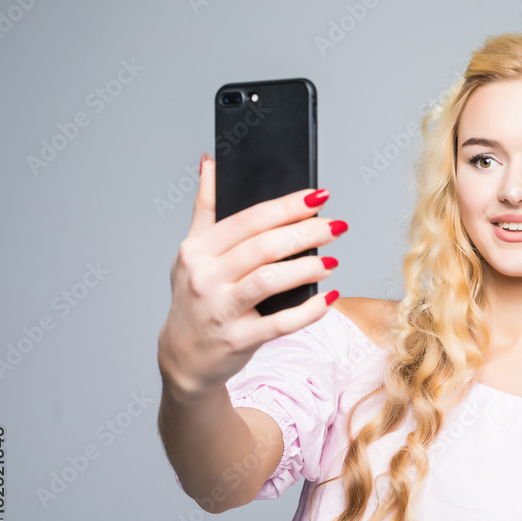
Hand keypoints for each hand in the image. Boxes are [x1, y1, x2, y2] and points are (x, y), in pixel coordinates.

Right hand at [157, 154, 345, 398]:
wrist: (184, 357)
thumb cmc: (195, 299)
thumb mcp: (191, 253)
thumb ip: (205, 208)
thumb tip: (210, 163)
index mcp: (197, 250)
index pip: (249, 219)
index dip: (288, 206)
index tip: (320, 196)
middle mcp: (205, 278)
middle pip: (263, 246)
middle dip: (306, 233)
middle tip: (337, 226)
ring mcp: (220, 310)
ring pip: (270, 280)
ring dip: (307, 268)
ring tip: (332, 261)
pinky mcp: (238, 340)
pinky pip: (280, 323)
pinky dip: (309, 311)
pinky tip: (329, 298)